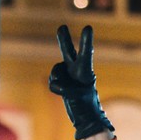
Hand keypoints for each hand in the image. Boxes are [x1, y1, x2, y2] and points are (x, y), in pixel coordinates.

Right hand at [50, 24, 113, 139]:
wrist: (84, 113)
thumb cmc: (87, 105)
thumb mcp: (79, 98)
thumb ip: (67, 90)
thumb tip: (56, 84)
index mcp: (85, 71)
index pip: (86, 54)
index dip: (85, 41)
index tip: (88, 27)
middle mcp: (76, 68)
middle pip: (68, 51)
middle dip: (64, 39)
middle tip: (62, 27)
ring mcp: (67, 73)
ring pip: (55, 72)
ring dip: (57, 82)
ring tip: (66, 91)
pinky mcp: (60, 80)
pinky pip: (52, 82)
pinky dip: (55, 87)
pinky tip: (62, 92)